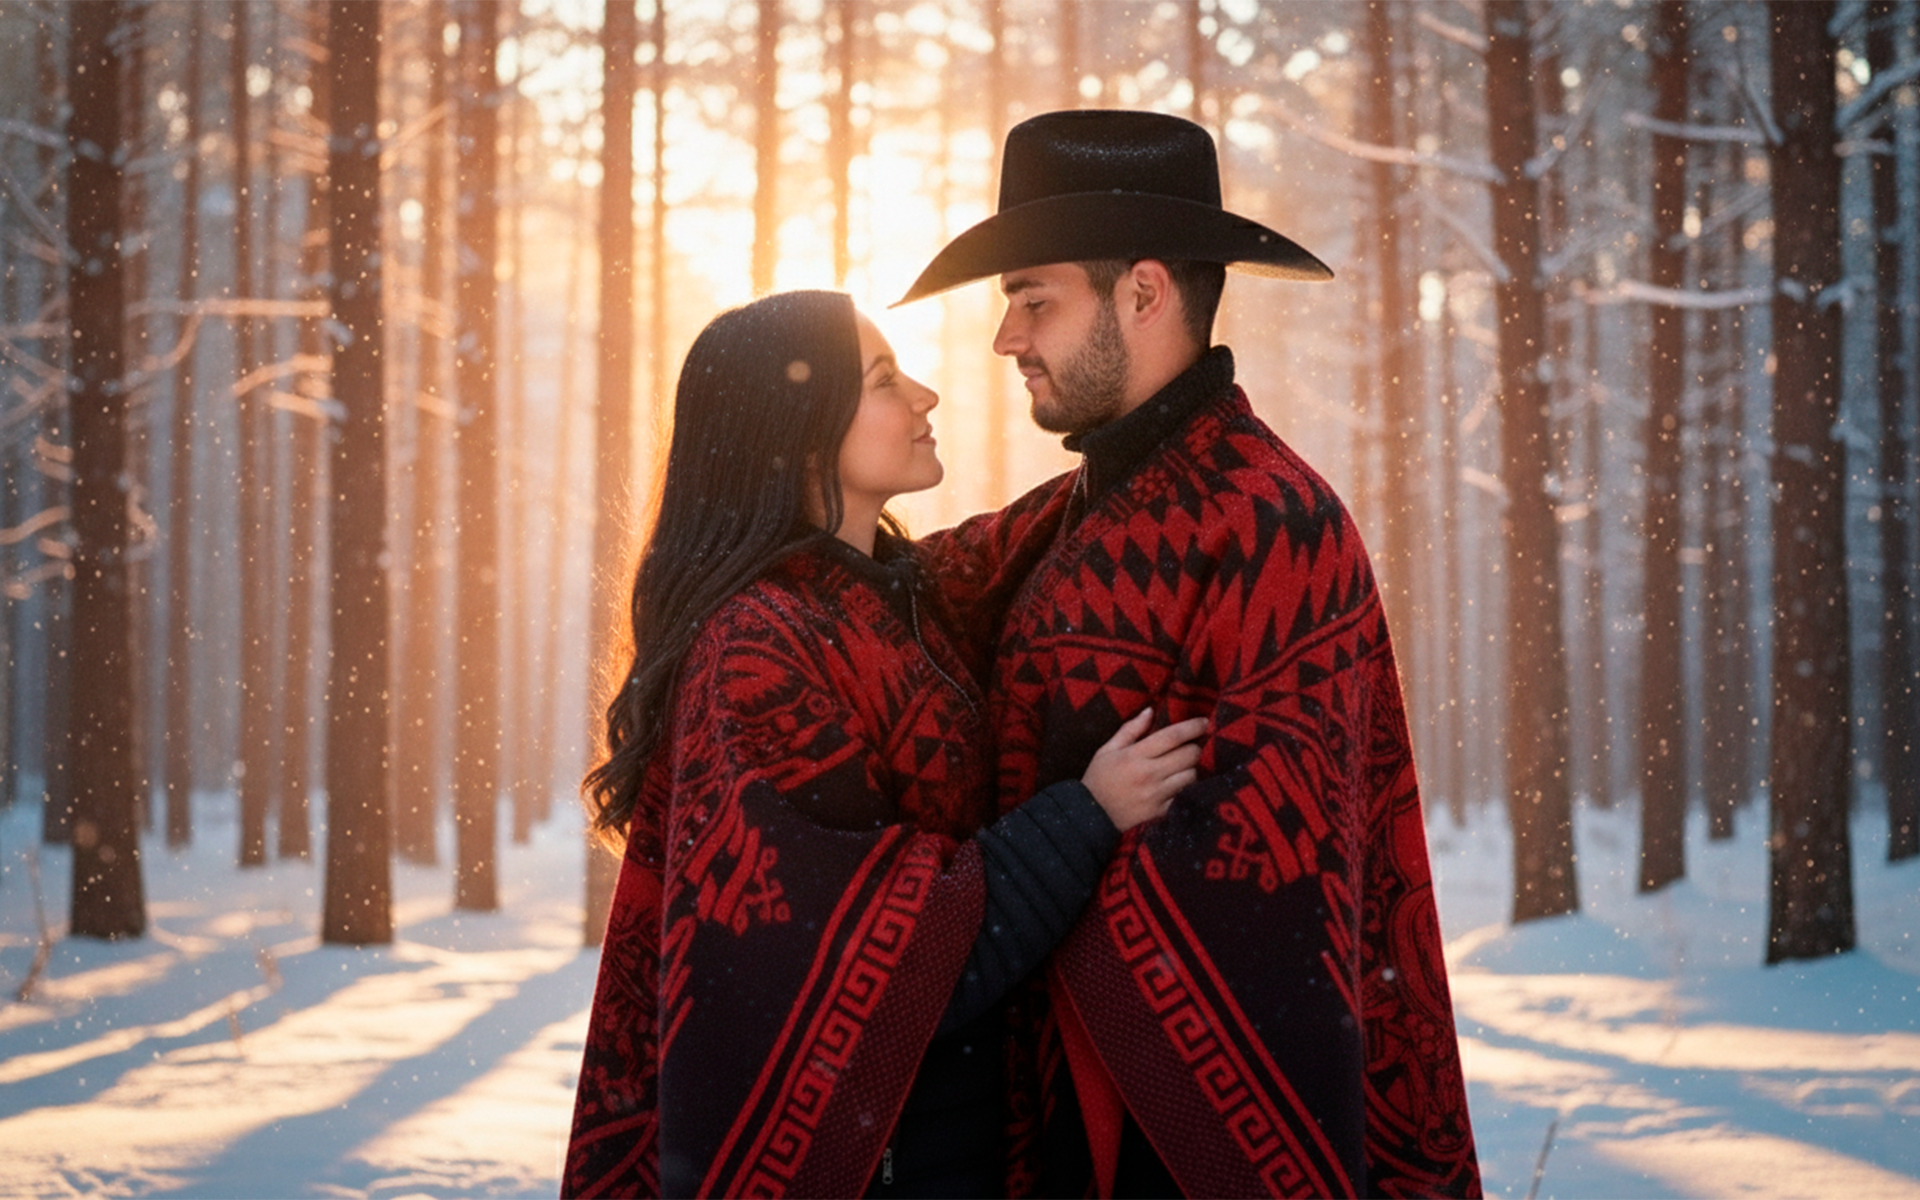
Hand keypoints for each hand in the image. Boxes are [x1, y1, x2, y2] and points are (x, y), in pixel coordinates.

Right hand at [1080, 708, 1207, 832]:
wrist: (1092, 816)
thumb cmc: (1099, 778)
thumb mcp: (1107, 750)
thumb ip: (1130, 729)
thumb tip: (1150, 711)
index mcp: (1135, 755)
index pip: (1172, 736)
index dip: (1192, 727)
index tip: (1204, 721)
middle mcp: (1149, 774)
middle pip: (1189, 755)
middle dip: (1194, 748)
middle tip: (1190, 747)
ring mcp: (1157, 795)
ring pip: (1191, 775)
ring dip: (1190, 768)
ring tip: (1181, 767)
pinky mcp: (1161, 811)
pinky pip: (1184, 795)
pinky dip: (1185, 788)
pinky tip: (1177, 785)